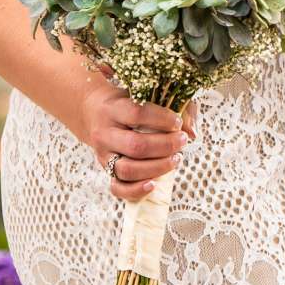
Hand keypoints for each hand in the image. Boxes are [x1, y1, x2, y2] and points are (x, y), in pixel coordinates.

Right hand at [77, 67, 195, 203]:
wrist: (92, 111)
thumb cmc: (129, 102)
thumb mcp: (147, 94)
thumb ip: (175, 106)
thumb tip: (192, 132)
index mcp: (113, 108)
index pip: (137, 114)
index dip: (161, 120)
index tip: (177, 122)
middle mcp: (104, 133)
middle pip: (135, 146)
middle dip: (165, 146)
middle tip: (182, 141)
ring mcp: (103, 154)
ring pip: (128, 169)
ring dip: (157, 168)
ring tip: (176, 159)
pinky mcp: (105, 170)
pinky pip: (118, 188)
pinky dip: (136, 190)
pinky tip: (154, 185)